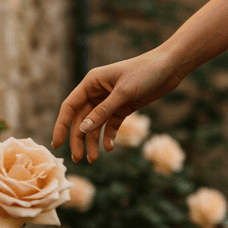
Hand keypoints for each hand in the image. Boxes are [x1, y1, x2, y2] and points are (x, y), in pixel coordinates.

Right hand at [52, 48, 183, 162]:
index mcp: (91, 82)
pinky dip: (109, 136)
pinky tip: (109, 147)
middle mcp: (97, 92)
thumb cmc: (145, 73)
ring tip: (93, 159)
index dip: (61, 126)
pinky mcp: (123, 108)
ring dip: (93, 141)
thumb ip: (103, 112)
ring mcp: (110, 101)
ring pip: (95, 125)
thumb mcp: (123, 93)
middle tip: (78, 158)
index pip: (70, 106)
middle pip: (81, 119)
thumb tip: (82, 129)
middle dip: (79, 139)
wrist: (170, 68)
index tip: (57, 145)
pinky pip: (111, 125)